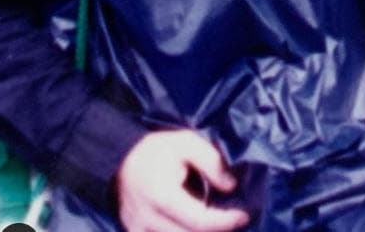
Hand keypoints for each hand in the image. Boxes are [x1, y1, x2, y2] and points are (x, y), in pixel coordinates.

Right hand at [116, 129, 249, 231]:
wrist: (120, 161)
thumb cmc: (157, 150)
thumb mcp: (186, 142)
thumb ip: (211, 161)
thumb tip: (230, 186)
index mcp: (161, 195)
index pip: (199, 221)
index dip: (225, 222)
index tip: (244, 215)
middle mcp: (147, 220)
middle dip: (217, 231)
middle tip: (235, 220)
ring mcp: (139, 231)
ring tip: (218, 222)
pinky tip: (196, 226)